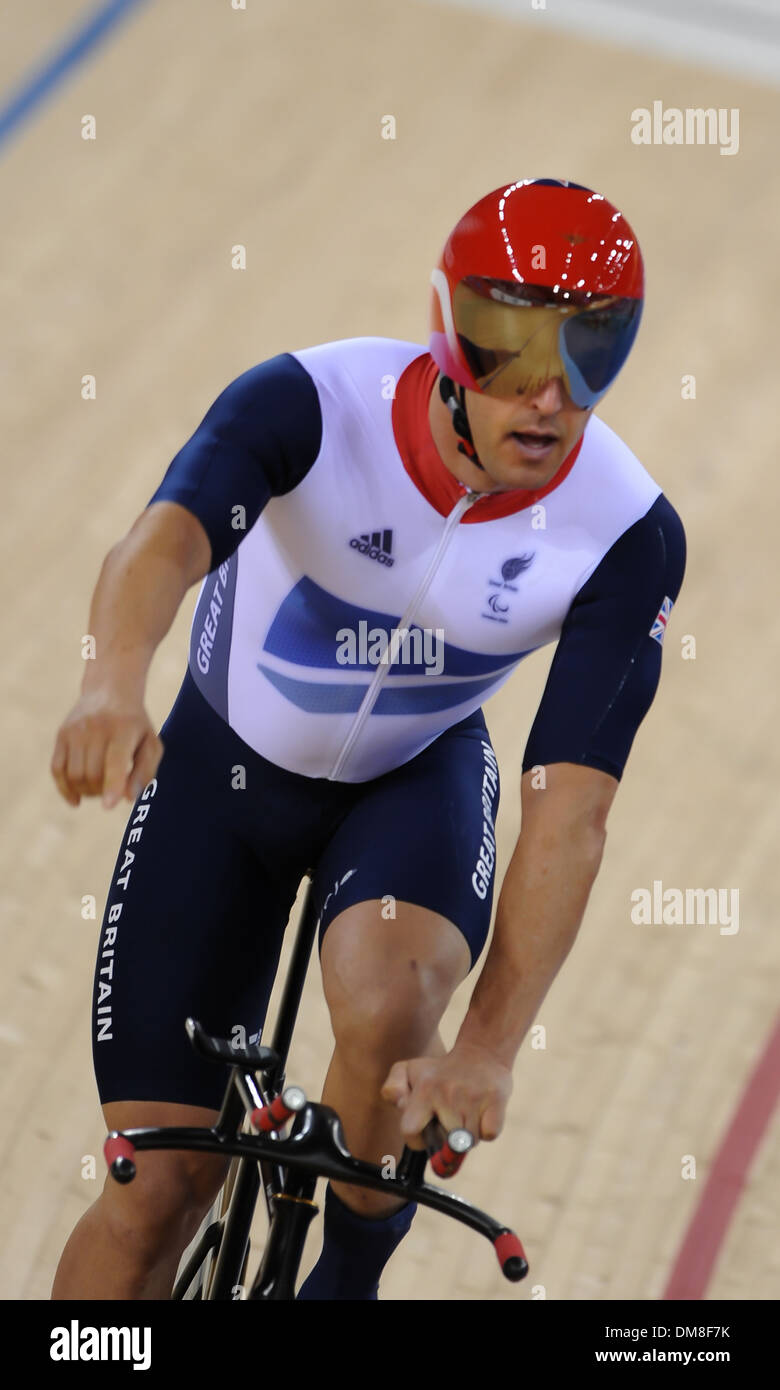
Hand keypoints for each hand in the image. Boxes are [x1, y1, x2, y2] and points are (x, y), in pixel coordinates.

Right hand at [51, 688, 162, 807]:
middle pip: (93, 774)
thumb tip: (129, 799)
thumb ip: (144, 772)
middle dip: (102, 792)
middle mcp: (96, 728)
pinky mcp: (61, 734)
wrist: (110, 691)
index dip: (112, 785)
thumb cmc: (135, 725)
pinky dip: (65, 788)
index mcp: (124, 729)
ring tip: (99, 787)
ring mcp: (76, 730)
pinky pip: (57, 769)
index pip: (115, 761)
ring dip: (86, 791)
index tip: (109, 806)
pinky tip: (76, 799)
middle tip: (111, 790)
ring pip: (74, 775)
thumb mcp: (150, 744)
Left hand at [381, 1043, 512, 1150]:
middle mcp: (447, 1094)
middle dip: (447, 1136)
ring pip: (468, 1142)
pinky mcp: (496, 1100)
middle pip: (445, 1142)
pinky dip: (487, 1130)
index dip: (416, 1137)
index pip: (409, 1131)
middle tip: (451, 1116)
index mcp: (424, 1090)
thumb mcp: (409, 1071)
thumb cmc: (440, 1071)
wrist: (481, 1052)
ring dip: (468, 1133)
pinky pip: (490, 1134)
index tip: (426, 1127)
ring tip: (467, 1112)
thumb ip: (392, 1088)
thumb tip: (399, 1104)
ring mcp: (473, 1098)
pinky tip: (483, 1113)